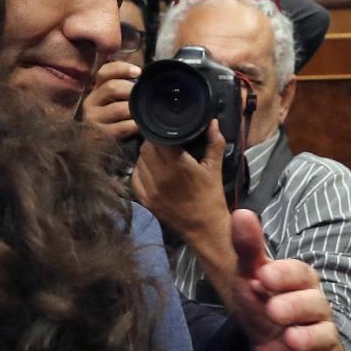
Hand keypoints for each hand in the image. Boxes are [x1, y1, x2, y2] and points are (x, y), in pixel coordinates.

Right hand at [80, 61, 139, 140]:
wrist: (97, 152)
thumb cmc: (115, 122)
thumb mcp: (115, 102)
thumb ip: (124, 88)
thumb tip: (143, 76)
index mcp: (96, 90)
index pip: (104, 72)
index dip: (122, 68)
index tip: (139, 72)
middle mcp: (90, 102)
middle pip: (112, 87)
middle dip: (131, 90)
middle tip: (143, 95)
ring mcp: (93, 120)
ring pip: (119, 108)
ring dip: (135, 109)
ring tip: (143, 112)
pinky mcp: (100, 135)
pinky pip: (122, 127)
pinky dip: (134, 126)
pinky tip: (140, 126)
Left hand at [131, 120, 229, 249]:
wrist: (205, 228)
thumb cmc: (211, 196)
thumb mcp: (215, 168)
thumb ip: (214, 142)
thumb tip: (213, 121)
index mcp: (177, 165)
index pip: (157, 139)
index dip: (160, 133)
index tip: (166, 132)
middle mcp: (160, 176)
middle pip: (145, 149)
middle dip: (153, 143)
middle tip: (163, 143)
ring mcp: (150, 190)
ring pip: (138, 162)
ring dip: (146, 156)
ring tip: (158, 157)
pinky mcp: (144, 200)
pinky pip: (135, 178)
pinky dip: (141, 171)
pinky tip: (151, 171)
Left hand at [219, 210, 339, 350]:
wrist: (267, 342)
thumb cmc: (262, 301)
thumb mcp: (249, 276)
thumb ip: (248, 248)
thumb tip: (241, 213)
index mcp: (300, 282)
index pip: (300, 273)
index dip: (284, 275)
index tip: (263, 276)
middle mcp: (315, 307)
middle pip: (315, 304)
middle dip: (295, 306)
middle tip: (272, 309)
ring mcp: (318, 336)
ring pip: (323, 335)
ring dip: (308, 338)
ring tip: (289, 339)